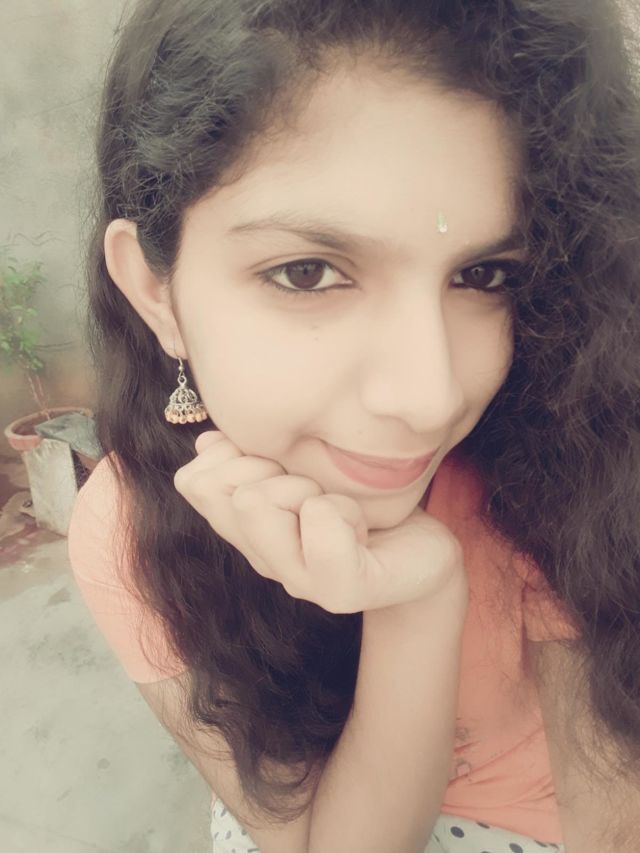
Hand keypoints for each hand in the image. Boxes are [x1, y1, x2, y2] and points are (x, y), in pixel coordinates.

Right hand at [173, 430, 466, 613]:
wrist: (422, 554)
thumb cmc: (362, 504)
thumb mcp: (304, 471)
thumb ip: (252, 460)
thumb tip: (207, 443)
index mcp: (249, 529)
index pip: (194, 482)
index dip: (229, 455)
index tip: (277, 462)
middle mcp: (264, 560)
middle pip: (226, 491)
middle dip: (273, 469)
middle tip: (315, 487)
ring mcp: (299, 581)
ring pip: (258, 502)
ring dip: (307, 488)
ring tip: (337, 505)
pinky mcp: (341, 590)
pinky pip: (320, 522)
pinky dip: (344, 509)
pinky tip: (361, 526)